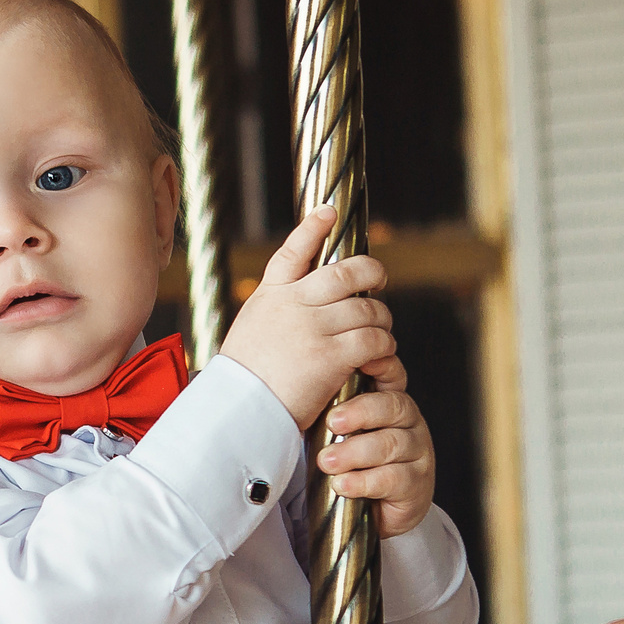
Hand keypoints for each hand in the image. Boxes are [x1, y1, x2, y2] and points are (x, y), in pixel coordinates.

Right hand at [216, 206, 398, 429]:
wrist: (239, 412)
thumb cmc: (244, 381)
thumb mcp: (250, 331)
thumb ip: (277, 311)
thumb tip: (304, 302)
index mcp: (270, 296)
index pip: (293, 251)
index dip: (313, 228)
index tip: (329, 212)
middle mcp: (293, 304)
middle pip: (345, 273)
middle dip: (371, 273)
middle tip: (379, 281)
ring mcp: (313, 327)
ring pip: (367, 309)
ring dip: (381, 320)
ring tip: (382, 333)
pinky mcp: (331, 355)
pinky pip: (374, 340)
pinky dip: (384, 346)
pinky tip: (380, 355)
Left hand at [315, 388, 436, 538]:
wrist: (375, 516)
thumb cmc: (356, 468)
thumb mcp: (341, 436)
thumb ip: (332, 415)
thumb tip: (304, 398)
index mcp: (392, 405)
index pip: (388, 379)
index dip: (372, 376)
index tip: (345, 382)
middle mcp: (410, 425)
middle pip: (393, 408)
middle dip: (359, 414)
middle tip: (332, 423)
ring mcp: (418, 454)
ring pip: (391, 444)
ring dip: (355, 452)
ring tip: (328, 462)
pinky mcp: (417, 485)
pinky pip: (392, 478)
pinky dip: (363, 481)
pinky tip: (343, 484)